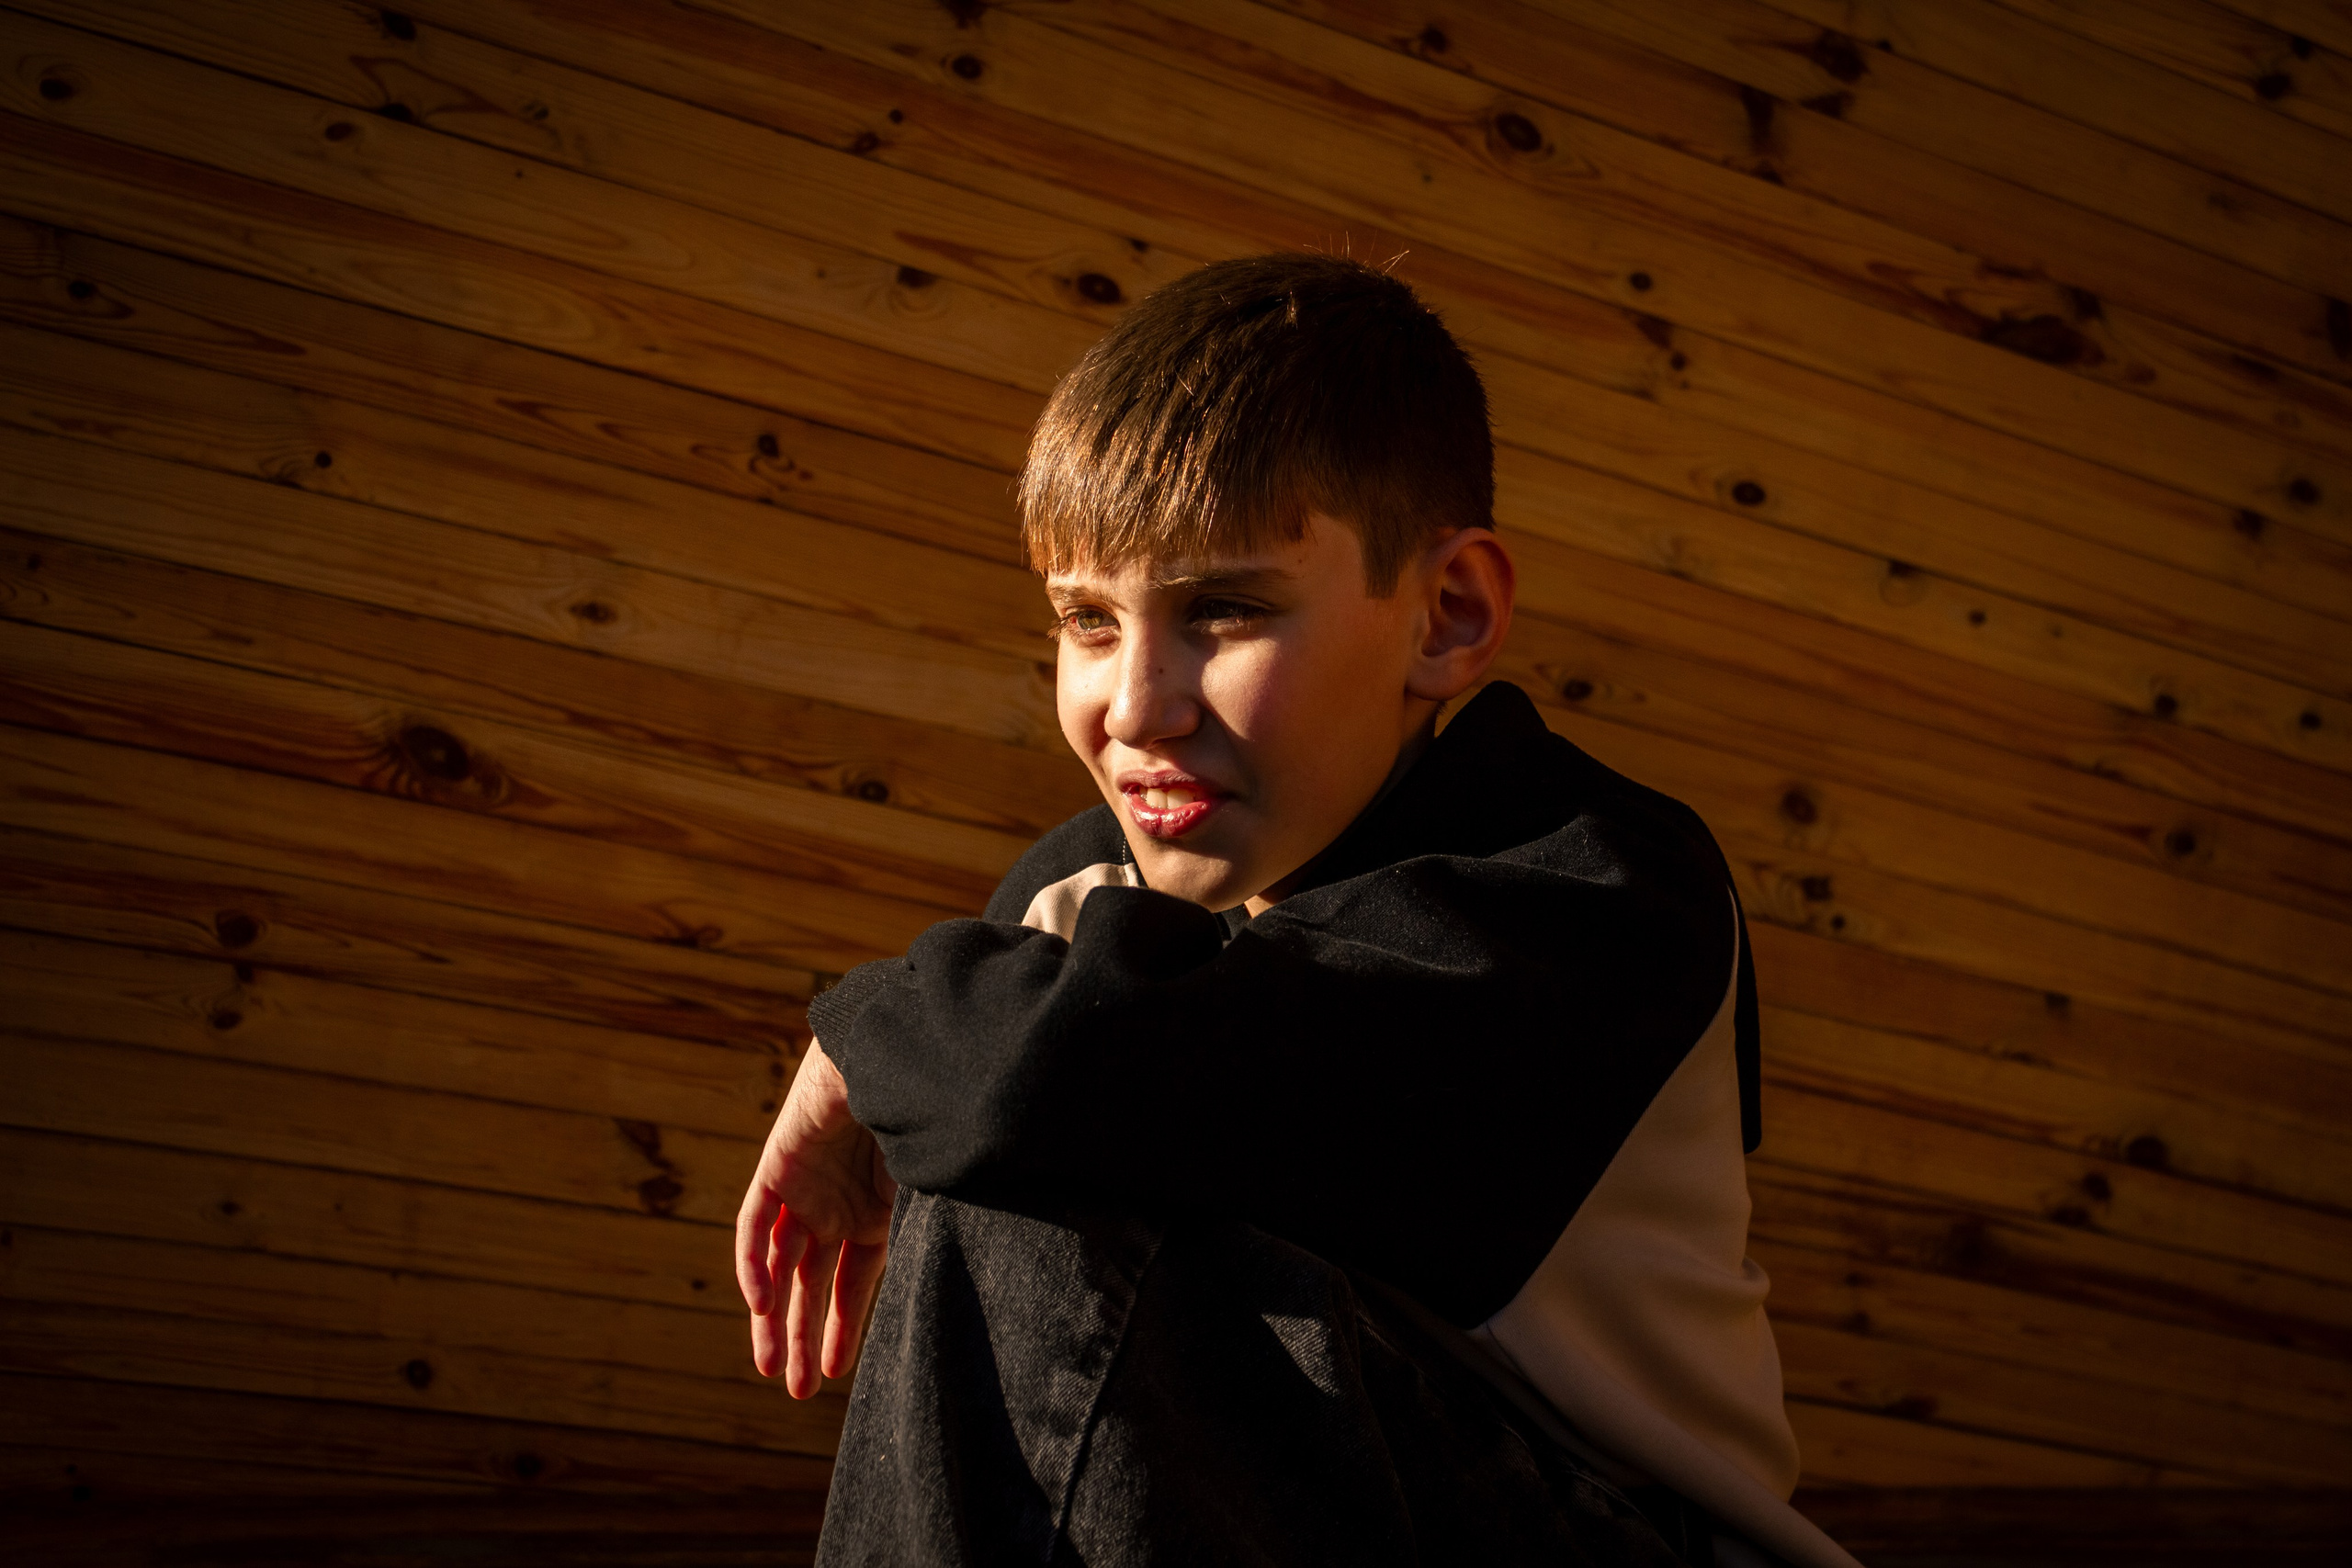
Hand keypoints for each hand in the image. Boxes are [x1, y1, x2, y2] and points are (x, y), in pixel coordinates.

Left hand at [734, 1039, 896, 1397]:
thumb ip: (931, 1234)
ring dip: (774, 1316)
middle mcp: (836, 1209)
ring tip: (770, 1366)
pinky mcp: (777, 1169)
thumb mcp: (931, 1189)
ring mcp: (804, 1191)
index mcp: (874, 1214)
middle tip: (795, 1389)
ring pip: (779, 1266)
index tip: (835, 1376)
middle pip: (811, 1285)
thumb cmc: (922, 1117)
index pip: (852, 1284)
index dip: (842, 1329)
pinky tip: (761, 1304)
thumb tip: (960, 1293)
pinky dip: (755, 1264)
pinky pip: (756, 1226)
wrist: (890, 1055)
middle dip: (802, 1337)